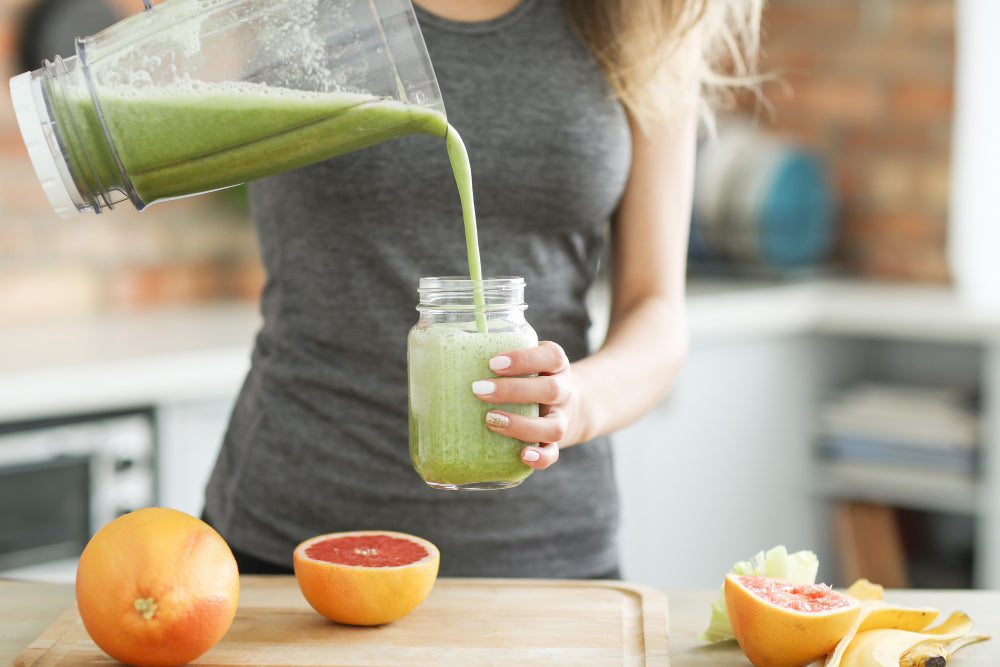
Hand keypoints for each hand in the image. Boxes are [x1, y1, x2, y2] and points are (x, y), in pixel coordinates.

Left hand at [471, 340, 571, 469]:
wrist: (563, 403)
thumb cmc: (529, 376)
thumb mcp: (523, 359)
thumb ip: (496, 357)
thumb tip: (435, 361)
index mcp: (556, 365)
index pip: (551, 357)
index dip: (524, 359)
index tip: (493, 362)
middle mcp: (563, 391)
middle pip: (550, 390)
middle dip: (513, 390)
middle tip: (479, 390)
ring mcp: (560, 418)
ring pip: (554, 426)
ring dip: (522, 425)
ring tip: (490, 421)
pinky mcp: (555, 442)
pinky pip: (553, 453)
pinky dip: (540, 456)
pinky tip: (522, 455)